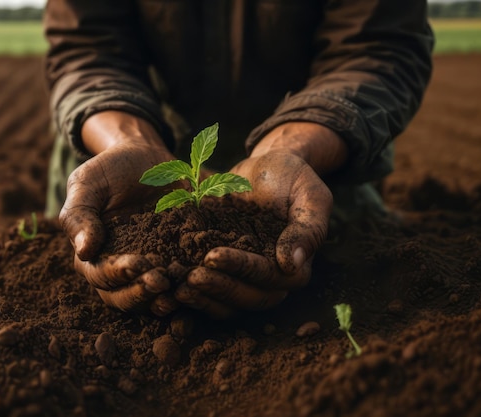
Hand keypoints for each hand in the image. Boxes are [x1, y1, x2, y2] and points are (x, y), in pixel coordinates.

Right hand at [60, 112, 179, 315]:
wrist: (144, 158)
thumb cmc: (108, 171)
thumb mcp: (86, 184)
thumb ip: (79, 216)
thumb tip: (83, 251)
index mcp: (93, 256)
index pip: (101, 276)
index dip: (117, 274)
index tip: (136, 265)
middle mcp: (120, 271)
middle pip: (125, 297)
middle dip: (143, 293)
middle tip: (161, 282)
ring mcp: (150, 270)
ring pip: (153, 299)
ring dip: (166, 300)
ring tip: (181, 291)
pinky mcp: (176, 262)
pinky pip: (181, 284)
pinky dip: (189, 290)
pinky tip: (201, 284)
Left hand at [175, 122, 344, 317]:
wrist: (267, 168)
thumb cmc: (293, 178)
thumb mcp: (310, 195)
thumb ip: (308, 229)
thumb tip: (292, 264)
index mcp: (295, 266)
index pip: (268, 277)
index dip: (241, 269)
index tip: (212, 255)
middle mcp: (271, 280)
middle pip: (247, 297)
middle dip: (218, 287)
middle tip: (190, 276)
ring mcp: (246, 279)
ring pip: (228, 302)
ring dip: (203, 297)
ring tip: (177, 286)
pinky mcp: (225, 272)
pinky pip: (211, 291)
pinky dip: (193, 291)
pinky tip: (171, 279)